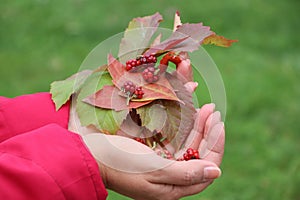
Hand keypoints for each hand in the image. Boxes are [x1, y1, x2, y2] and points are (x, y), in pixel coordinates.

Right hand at [82, 103, 224, 199]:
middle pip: (197, 153)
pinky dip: (182, 125)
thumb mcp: (155, 170)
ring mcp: (161, 163)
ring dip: (197, 126)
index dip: (215, 145)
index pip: (205, 166)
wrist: (90, 155)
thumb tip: (216, 172)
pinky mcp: (152, 151)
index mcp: (172, 187)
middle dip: (207, 131)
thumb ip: (186, 173)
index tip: (218, 123)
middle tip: (212, 109)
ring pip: (187, 144)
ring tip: (205, 107)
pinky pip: (173, 138)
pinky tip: (188, 112)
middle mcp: (169, 176)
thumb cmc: (121, 163)